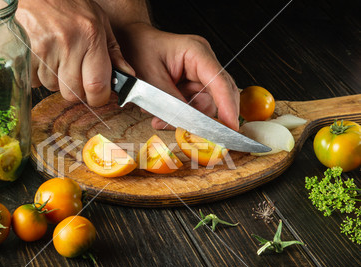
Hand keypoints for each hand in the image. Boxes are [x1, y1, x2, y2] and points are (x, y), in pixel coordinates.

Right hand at [16, 0, 133, 106]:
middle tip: (76, 74)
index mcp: (90, 37)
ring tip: (57, 58)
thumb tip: (127, 75)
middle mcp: (68, 44)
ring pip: (53, 87)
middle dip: (76, 91)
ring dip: (56, 80)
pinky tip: (42, 57)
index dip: (98, 98)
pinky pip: (34, 80)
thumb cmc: (69, 3)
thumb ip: (113, 51)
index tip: (97, 95)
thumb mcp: (98, 21)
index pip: (96, 86)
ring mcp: (44, 49)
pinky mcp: (24, 52)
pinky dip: (38, 75)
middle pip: (73, 93)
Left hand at [116, 23, 239, 130]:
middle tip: (187, 132)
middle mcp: (204, 62)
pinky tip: (162, 115)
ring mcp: (200, 73)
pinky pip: (194, 105)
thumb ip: (170, 101)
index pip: (220, 82)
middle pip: (218, 96)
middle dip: (202, 117)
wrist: (129, 41)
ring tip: (159, 118)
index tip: (230, 128)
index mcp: (196, 52)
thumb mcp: (150, 78)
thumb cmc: (138, 50)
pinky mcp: (193, 83)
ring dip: (185, 118)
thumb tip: (187, 123)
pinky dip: (180, 115)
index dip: (228, 108)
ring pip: (205, 105)